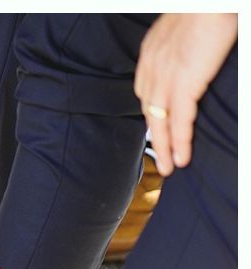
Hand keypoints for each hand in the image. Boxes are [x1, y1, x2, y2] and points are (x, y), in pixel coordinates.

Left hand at [134, 13, 235, 175]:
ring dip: (166, 148)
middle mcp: (151, 69)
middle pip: (150, 112)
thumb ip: (180, 47)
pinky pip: (179, 120)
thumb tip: (190, 55)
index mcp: (150, 54)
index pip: (145, 91)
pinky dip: (180, 142)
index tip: (157, 127)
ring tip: (171, 167)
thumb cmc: (204, 8)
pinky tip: (182, 158)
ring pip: (161, 122)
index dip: (152, 112)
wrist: (209, 0)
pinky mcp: (183, 84)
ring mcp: (165, 78)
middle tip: (161, 160)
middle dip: (156, 138)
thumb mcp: (183, 29)